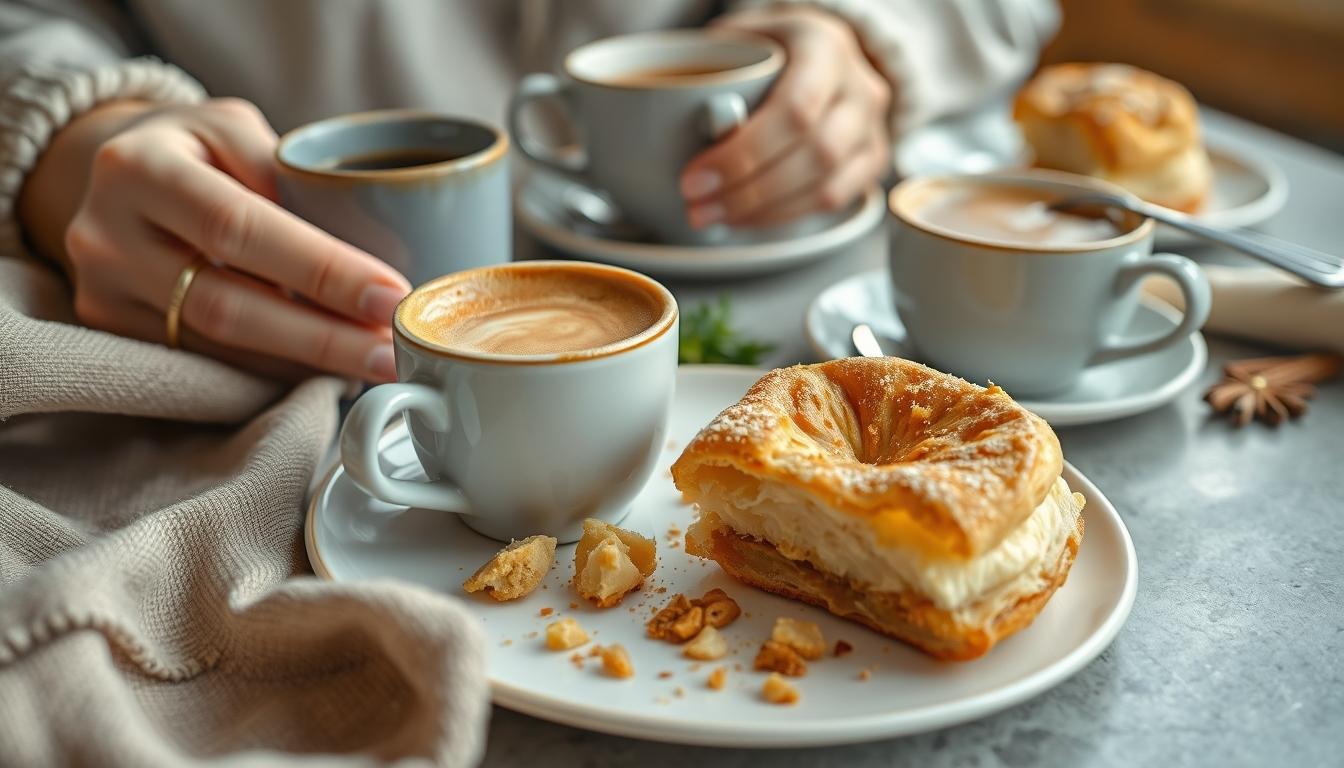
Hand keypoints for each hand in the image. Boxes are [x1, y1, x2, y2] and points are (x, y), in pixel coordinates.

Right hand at [19, 98, 410, 382]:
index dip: (320, 269)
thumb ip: (287, 173)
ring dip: (307, 362)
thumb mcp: (233, 129)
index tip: (390, 295)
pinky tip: (327, 369)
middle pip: (227, 305)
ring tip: (375, 362)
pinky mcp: (113, 329)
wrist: (114, 175)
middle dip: (323, 337)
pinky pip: (208, 362)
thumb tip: (368, 240)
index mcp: (140, 168)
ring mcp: (103, 291)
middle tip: (394, 351)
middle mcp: (108, 235)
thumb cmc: (194, 148)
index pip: (239, 228)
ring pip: (219, 347)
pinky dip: (274, 370)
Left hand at [680, 6, 891, 228]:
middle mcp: (860, 86)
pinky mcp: (871, 161)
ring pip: (826, 186)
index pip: (795, 110)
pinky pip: (833, 201)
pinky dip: (783, 216)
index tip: (694, 178)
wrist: (818, 54)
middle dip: (748, 191)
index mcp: (824, 45)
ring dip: (763, 212)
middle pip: (814, 154)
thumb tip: (656, 113)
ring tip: (714, 217)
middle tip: (698, 208)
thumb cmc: (766, 49)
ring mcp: (872, 128)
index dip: (744, 154)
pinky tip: (745, 218)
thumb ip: (706, 69)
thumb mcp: (734, 39)